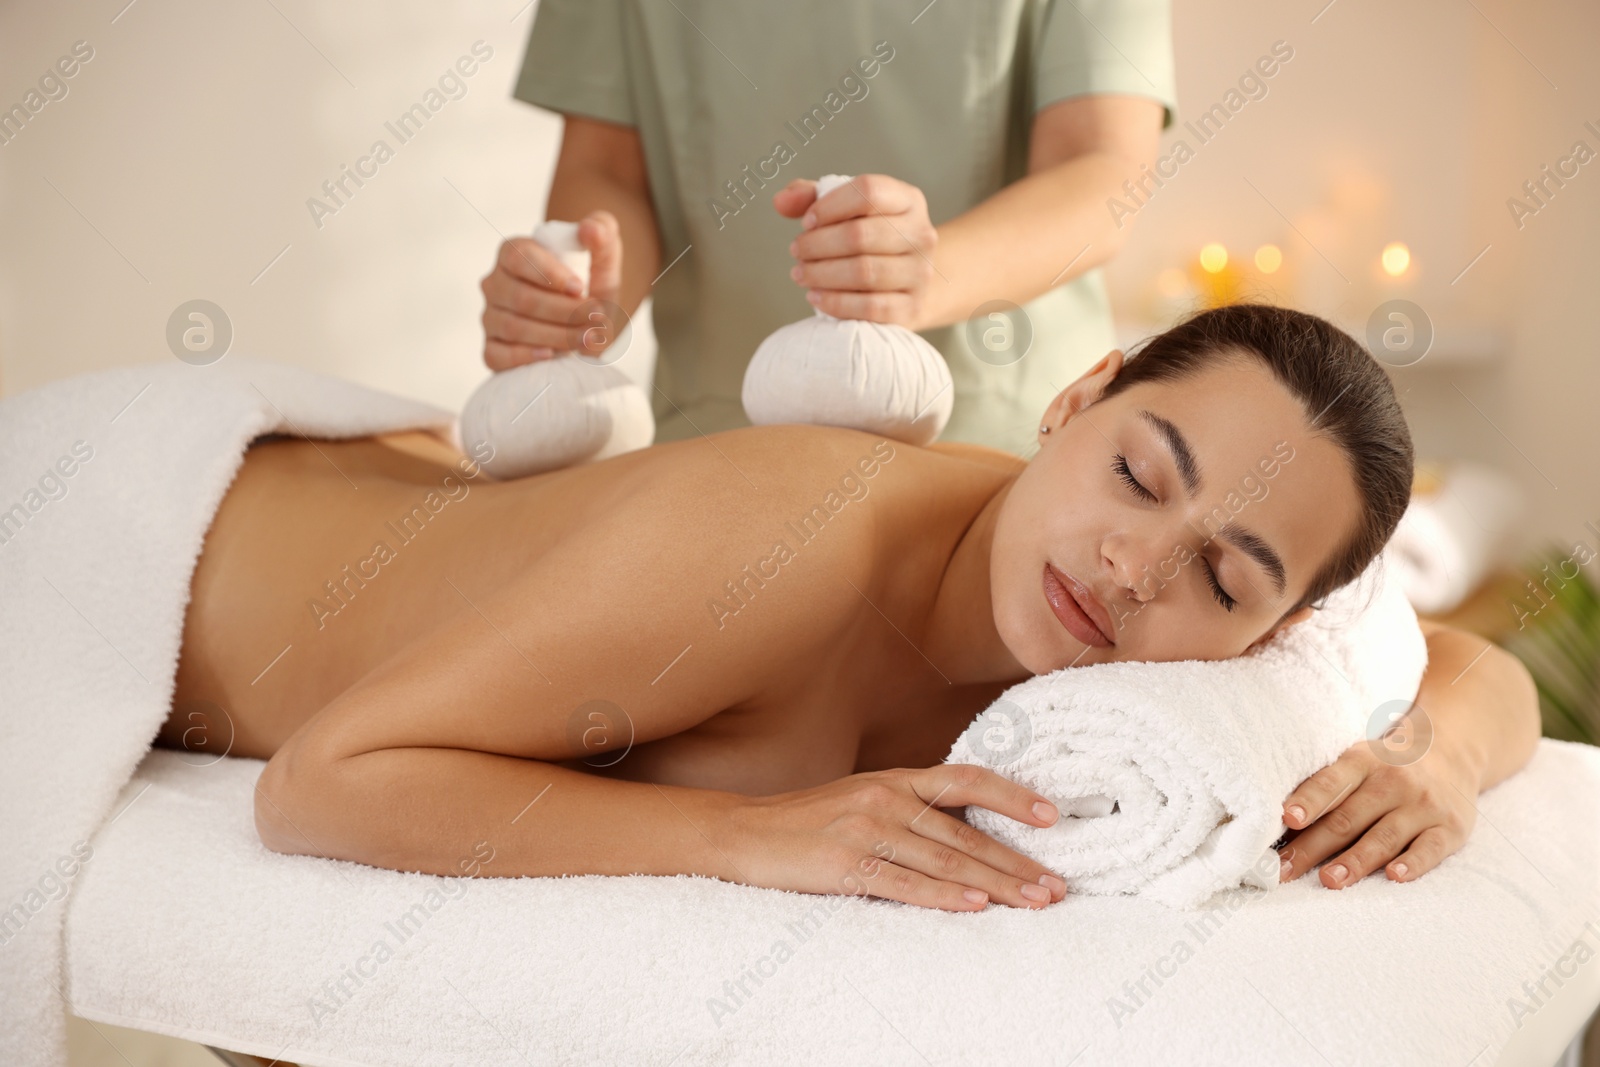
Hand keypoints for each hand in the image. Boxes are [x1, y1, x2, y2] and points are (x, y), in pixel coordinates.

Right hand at [478, 210, 624, 369]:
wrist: (588, 324)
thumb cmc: (591, 286)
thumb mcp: (604, 258)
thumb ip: (602, 232)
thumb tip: (589, 229)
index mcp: (513, 253)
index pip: (519, 256)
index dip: (549, 274)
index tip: (581, 288)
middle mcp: (495, 283)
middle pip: (520, 297)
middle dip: (563, 311)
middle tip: (596, 318)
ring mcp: (491, 317)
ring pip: (514, 327)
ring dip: (556, 335)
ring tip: (589, 338)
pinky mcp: (492, 349)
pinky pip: (497, 355)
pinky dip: (525, 356)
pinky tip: (551, 355)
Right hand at [725, 764, 1067, 911]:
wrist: (743, 833)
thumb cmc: (809, 822)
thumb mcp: (864, 800)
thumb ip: (911, 809)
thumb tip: (969, 832)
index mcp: (895, 778)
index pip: (967, 780)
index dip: (1012, 797)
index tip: (1052, 818)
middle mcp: (886, 798)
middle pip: (966, 832)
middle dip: (1017, 862)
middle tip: (1057, 886)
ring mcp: (866, 830)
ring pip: (945, 858)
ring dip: (995, 884)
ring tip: (1033, 901)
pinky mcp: (845, 864)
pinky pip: (904, 883)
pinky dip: (942, 895)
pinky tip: (974, 906)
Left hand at [773, 174, 938, 328]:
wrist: (906, 285)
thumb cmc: (869, 240)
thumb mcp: (845, 210)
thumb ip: (809, 198)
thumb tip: (780, 202)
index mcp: (908, 200)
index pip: (868, 192)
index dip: (829, 206)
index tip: (807, 222)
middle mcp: (921, 233)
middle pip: (860, 235)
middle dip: (817, 245)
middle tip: (797, 251)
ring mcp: (920, 273)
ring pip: (864, 272)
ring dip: (822, 274)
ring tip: (801, 274)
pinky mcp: (912, 307)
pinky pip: (870, 307)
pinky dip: (836, 303)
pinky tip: (815, 297)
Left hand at [1276, 734, 1480, 888]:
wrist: (1450, 752)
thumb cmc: (1385, 766)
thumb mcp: (1357, 761)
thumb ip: (1326, 786)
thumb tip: (1280, 823)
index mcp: (1363, 761)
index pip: (1331, 781)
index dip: (1309, 800)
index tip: (1287, 819)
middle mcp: (1394, 781)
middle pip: (1348, 818)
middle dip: (1314, 847)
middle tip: (1285, 870)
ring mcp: (1423, 805)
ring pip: (1384, 836)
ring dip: (1355, 861)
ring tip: (1329, 880)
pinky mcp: (1450, 828)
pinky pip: (1429, 848)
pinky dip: (1413, 864)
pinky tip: (1394, 876)